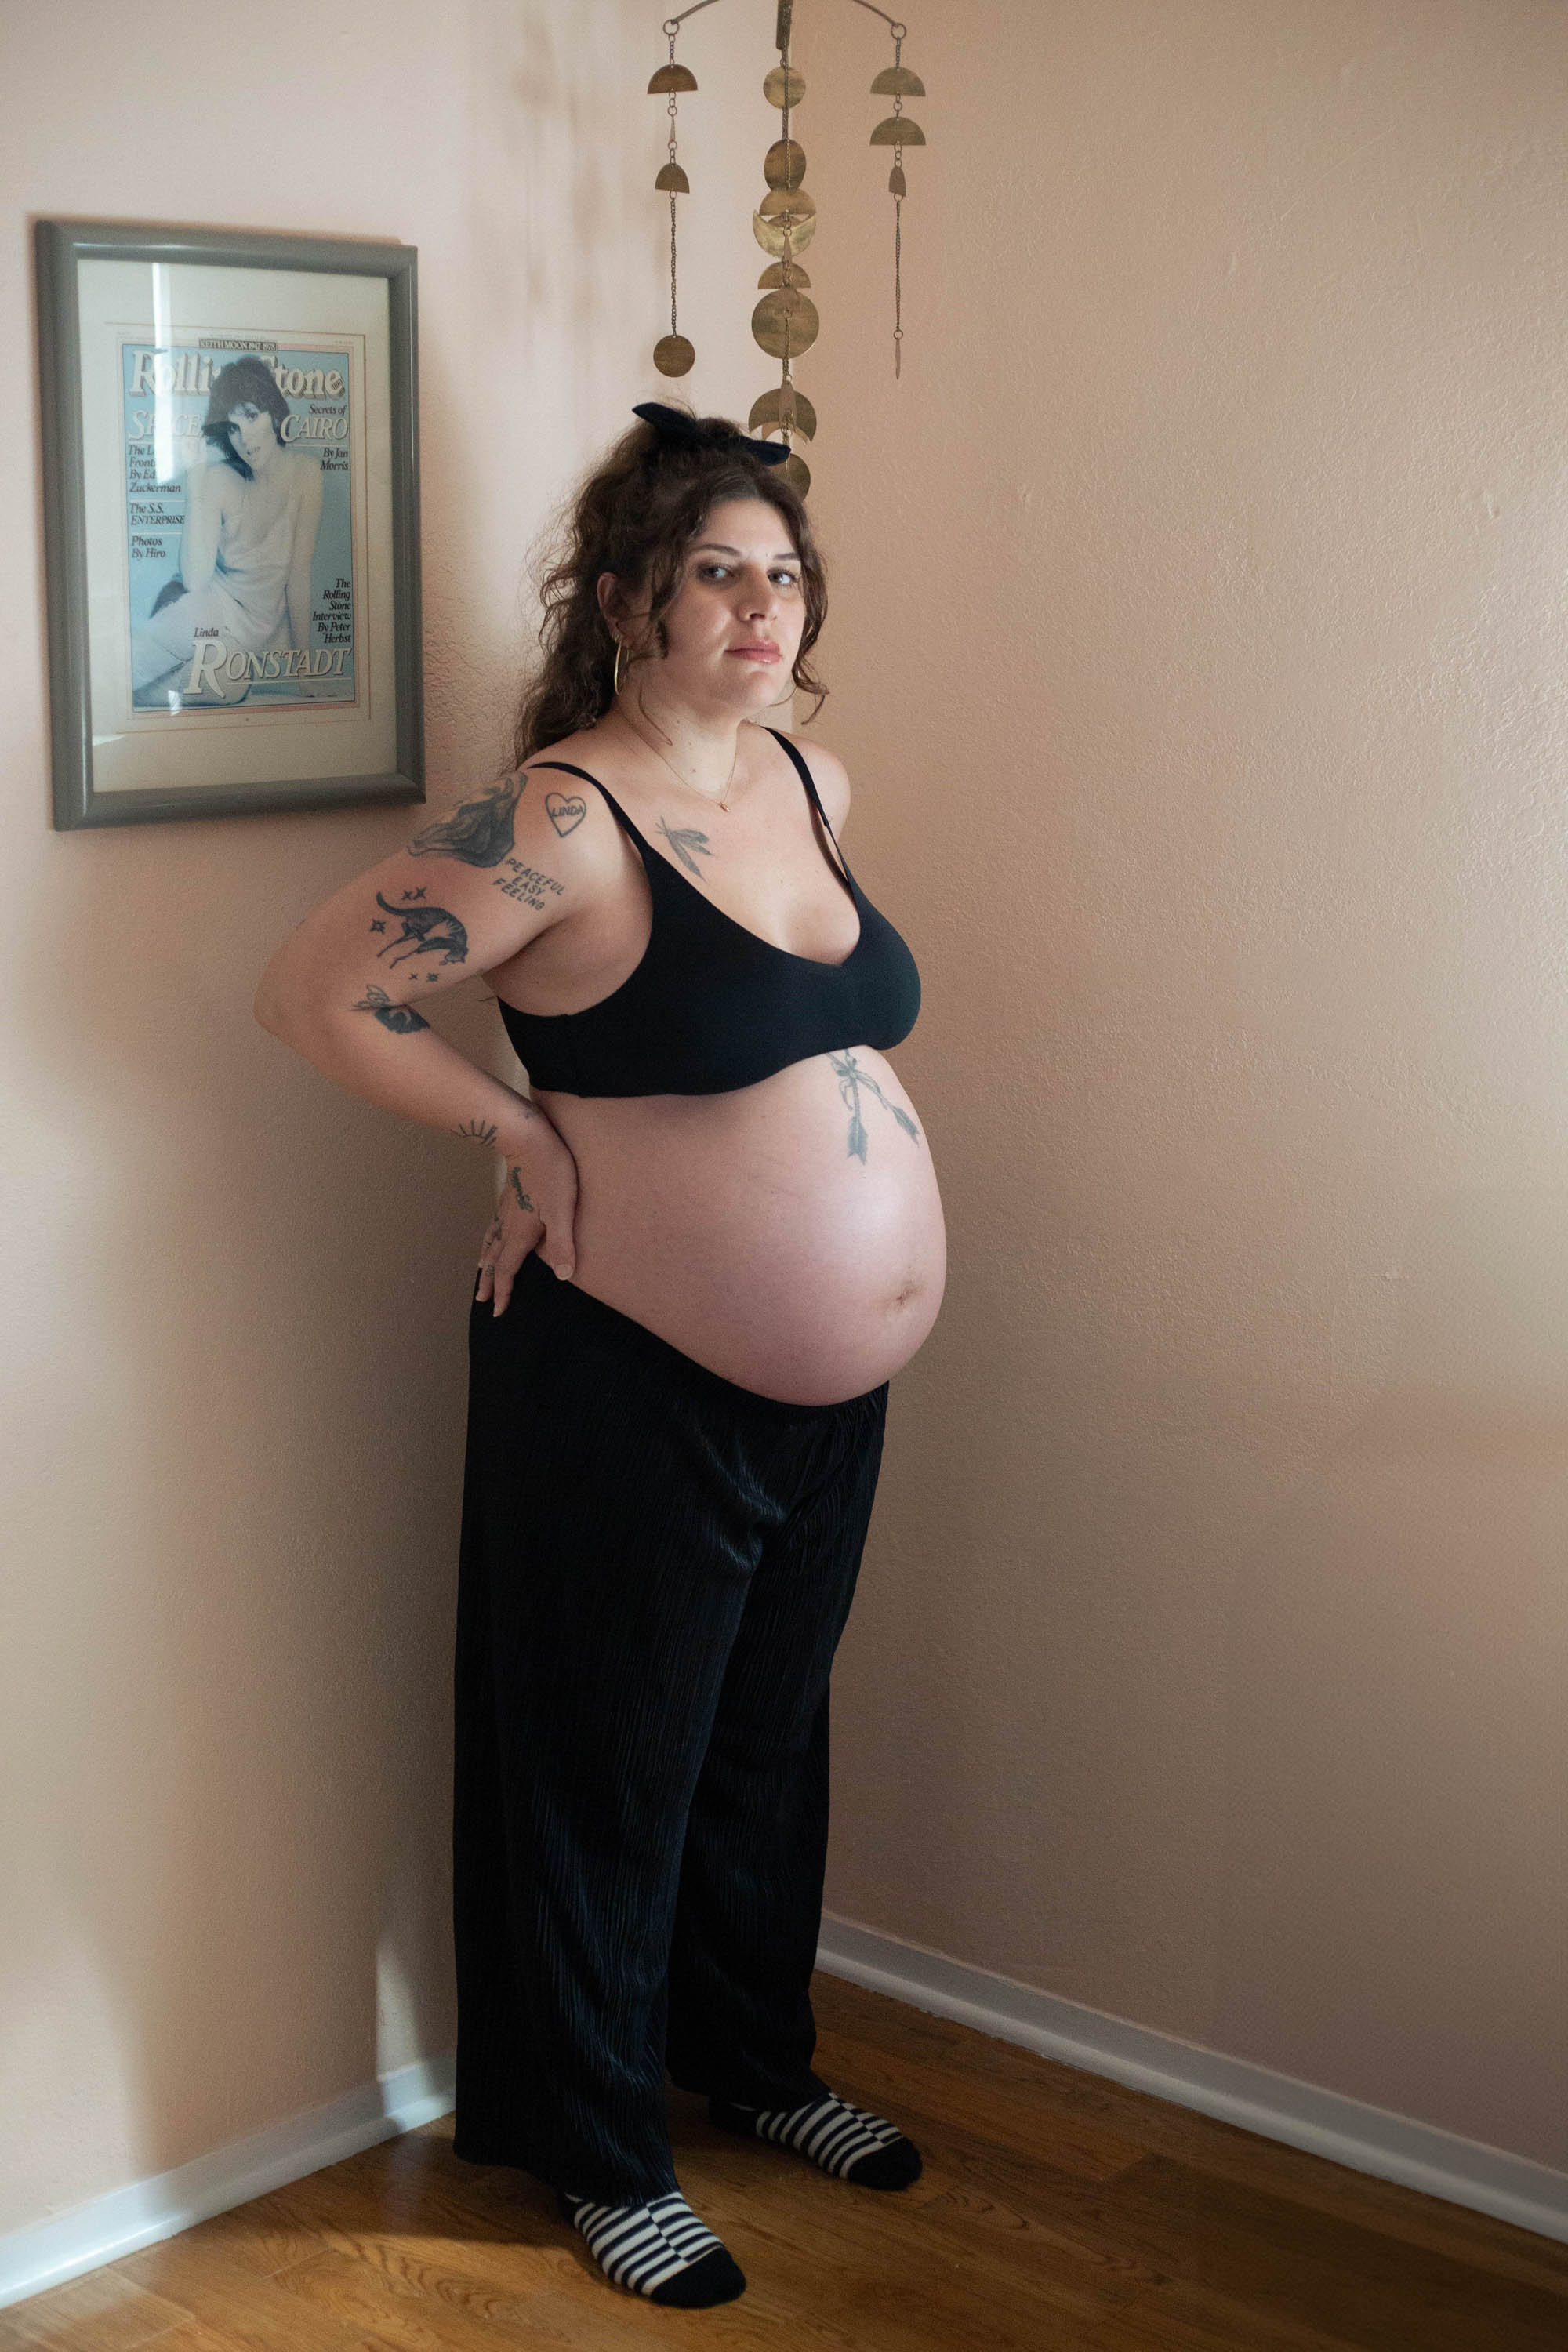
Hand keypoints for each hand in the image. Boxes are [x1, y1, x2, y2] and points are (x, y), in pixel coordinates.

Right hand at [474, 1128, 578, 1314]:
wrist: (529, 1139)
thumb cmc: (550, 1173)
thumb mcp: (562, 1210)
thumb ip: (562, 1244)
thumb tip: (564, 1276)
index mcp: (521, 1233)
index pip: (508, 1269)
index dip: (504, 1292)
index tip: (498, 1311)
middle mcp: (509, 1226)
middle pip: (495, 1259)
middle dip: (490, 1281)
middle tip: (481, 1299)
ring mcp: (506, 1211)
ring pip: (491, 1242)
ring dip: (486, 1260)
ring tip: (480, 1271)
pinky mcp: (509, 1198)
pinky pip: (494, 1226)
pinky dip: (489, 1239)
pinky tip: (492, 1234)